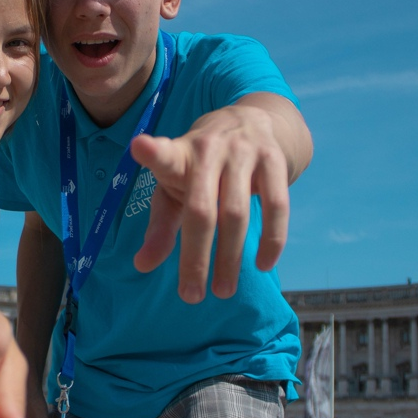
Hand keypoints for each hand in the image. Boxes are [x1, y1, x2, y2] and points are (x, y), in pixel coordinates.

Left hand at [130, 99, 292, 302]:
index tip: (140, 146)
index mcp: (179, 155)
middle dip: (195, 257)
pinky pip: (277, 205)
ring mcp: (244, 152)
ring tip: (223, 291)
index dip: (153, 152)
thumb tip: (142, 265)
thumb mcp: (175, 189)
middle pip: (201, 210)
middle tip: (190, 296)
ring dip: (230, 258)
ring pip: (237, 214)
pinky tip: (263, 265)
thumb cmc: (200, 168)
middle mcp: (209, 150)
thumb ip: (160, 227)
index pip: (164, 155)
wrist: (249, 121)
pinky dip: (272, 239)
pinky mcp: (273, 159)